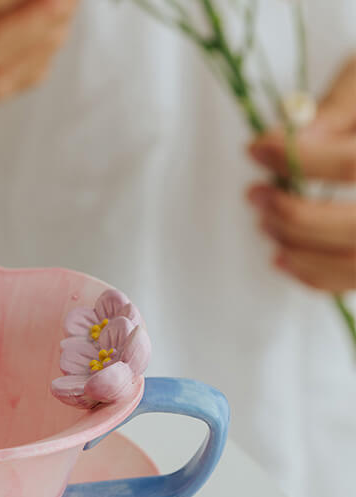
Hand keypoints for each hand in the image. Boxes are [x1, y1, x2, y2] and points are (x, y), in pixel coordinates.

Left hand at [247, 56, 355, 291]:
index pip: (353, 166)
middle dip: (295, 215)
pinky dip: (313, 275)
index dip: (299, 159)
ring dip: (299, 249)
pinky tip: (283, 256)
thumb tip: (295, 137)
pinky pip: (353, 282)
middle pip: (354, 228)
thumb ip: (340, 108)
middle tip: (256, 194)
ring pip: (353, 262)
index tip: (257, 148)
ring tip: (265, 223)